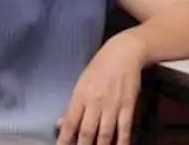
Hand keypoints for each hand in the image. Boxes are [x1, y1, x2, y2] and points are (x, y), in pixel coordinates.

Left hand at [56, 30, 145, 144]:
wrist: (124, 52)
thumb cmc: (100, 66)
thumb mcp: (82, 82)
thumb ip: (72, 105)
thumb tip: (61, 124)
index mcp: (80, 96)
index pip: (70, 123)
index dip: (64, 140)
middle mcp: (95, 102)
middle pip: (87, 133)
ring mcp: (113, 105)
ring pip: (105, 134)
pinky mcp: (128, 105)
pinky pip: (124, 129)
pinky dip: (122, 142)